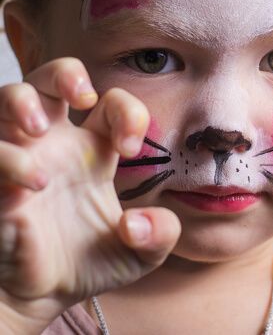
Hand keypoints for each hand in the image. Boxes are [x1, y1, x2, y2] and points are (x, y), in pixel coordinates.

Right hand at [0, 58, 179, 331]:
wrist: (40, 298)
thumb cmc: (86, 265)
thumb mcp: (138, 255)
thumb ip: (159, 236)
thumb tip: (139, 222)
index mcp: (92, 149)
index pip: (110, 104)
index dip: (126, 112)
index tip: (131, 148)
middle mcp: (55, 143)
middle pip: (50, 78)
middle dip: (66, 73)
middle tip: (83, 97)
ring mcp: (21, 155)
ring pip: (8, 99)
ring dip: (22, 102)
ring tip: (39, 128)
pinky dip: (9, 158)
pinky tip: (32, 183)